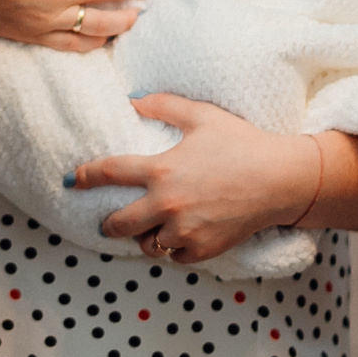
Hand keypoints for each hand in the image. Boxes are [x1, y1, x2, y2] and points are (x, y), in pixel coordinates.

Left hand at [70, 95, 313, 265]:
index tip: (74, 179)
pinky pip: (174, 257)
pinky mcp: (204, 249)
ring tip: (149, 230)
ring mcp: (185, 231)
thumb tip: (132, 99)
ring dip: (144, 237)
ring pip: (147, 245)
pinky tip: (178, 237)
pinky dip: (173, 249)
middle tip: (107, 222)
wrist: (283, 179)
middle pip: (118, 223)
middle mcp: (167, 204)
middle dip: (108, 224)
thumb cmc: (243, 143)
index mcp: (162, 170)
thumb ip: (164, 105)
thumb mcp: (202, 116)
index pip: (110, 173)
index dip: (87, 175)